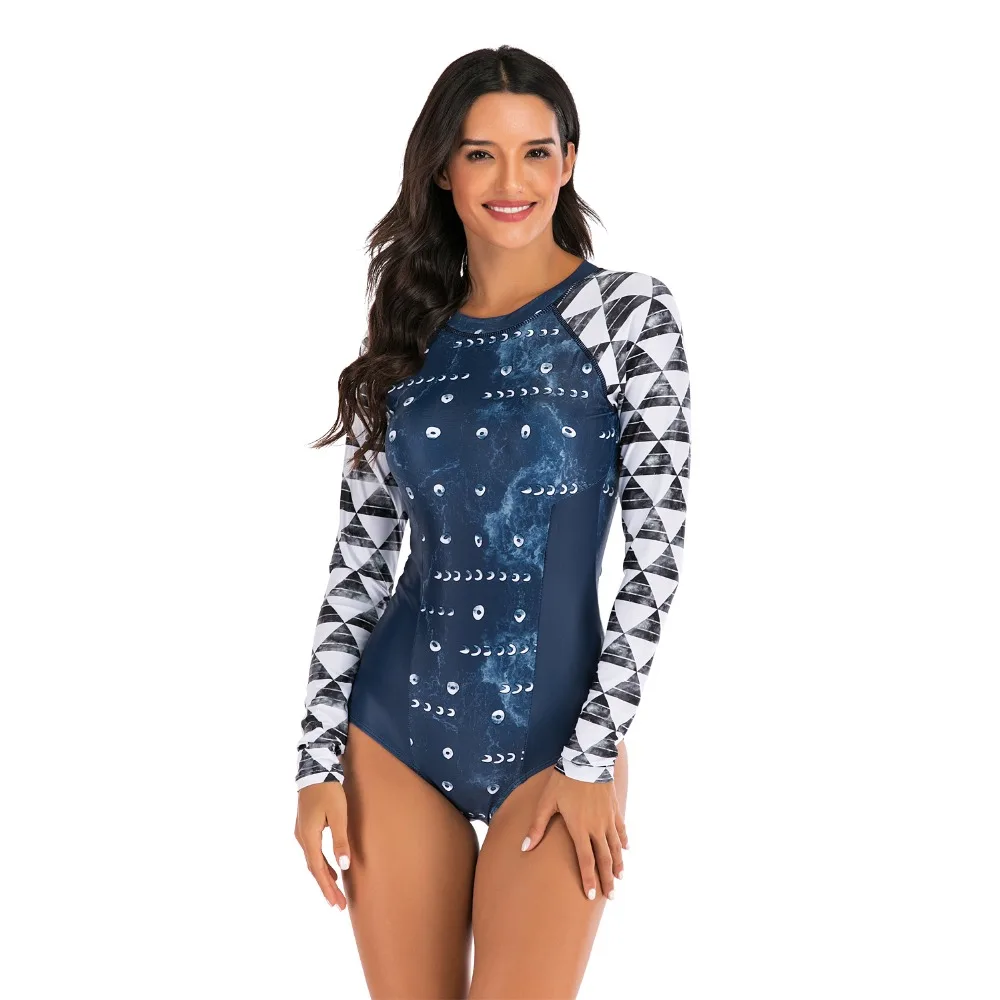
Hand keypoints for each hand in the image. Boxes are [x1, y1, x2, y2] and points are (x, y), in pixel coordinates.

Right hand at [294, 781, 351, 910]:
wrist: (315, 768)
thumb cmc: (328, 790)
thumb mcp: (338, 815)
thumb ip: (340, 840)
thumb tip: (344, 866)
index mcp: (309, 837)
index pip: (318, 869)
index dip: (327, 888)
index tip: (336, 904)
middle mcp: (302, 837)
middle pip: (314, 868)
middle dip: (326, 887)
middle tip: (337, 904)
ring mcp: (301, 831)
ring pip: (313, 861)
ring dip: (324, 876)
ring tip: (335, 891)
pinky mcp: (305, 826)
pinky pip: (313, 852)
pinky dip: (322, 863)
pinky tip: (331, 867)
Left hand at [520, 768, 628, 899]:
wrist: (586, 759)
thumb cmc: (563, 781)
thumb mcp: (546, 803)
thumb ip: (537, 827)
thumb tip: (525, 848)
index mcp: (579, 828)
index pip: (585, 860)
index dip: (589, 879)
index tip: (592, 896)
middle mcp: (596, 827)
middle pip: (604, 858)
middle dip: (608, 879)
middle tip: (612, 896)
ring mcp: (608, 817)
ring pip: (616, 846)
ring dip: (618, 863)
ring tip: (621, 878)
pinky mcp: (614, 807)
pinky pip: (621, 828)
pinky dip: (624, 840)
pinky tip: (626, 848)